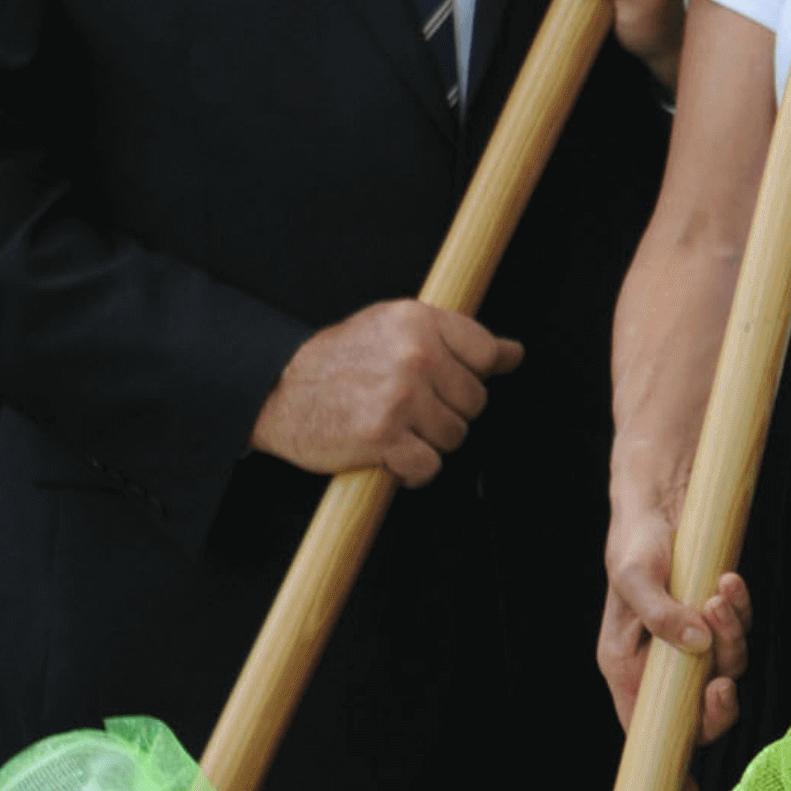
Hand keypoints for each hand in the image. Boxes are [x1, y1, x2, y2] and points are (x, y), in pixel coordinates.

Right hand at [249, 299, 522, 484]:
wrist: (275, 388)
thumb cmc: (339, 361)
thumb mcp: (395, 328)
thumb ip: (455, 338)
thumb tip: (514, 354)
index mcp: (419, 320)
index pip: (487, 353)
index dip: (471, 375)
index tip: (447, 382)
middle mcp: (415, 354)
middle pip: (475, 401)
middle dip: (447, 411)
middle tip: (408, 407)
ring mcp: (400, 396)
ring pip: (455, 435)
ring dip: (429, 441)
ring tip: (396, 428)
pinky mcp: (384, 436)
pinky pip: (428, 466)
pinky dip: (413, 470)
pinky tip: (391, 456)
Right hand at [597, 469, 745, 750]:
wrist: (660, 499)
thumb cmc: (634, 542)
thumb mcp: (634, 575)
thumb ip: (659, 614)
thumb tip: (695, 646)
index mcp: (627, 665)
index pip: (647, 728)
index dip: (668, 762)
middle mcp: (662, 661)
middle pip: (699, 710)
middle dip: (717, 701)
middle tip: (722, 681)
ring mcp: (692, 639)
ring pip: (726, 666)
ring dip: (730, 636)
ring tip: (720, 594)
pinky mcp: (716, 616)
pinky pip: (739, 630)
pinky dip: (739, 611)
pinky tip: (729, 583)